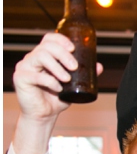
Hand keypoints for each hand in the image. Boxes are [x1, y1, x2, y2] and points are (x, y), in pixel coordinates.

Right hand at [12, 33, 104, 153]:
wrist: (45, 115)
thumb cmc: (57, 98)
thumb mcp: (74, 85)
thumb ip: (85, 75)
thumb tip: (99, 66)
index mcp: (44, 56)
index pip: (49, 39)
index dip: (61, 39)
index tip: (73, 48)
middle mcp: (33, 58)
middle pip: (47, 46)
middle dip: (63, 54)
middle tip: (74, 67)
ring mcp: (25, 67)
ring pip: (40, 56)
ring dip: (57, 67)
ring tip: (67, 79)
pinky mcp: (20, 78)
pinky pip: (35, 75)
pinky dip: (49, 81)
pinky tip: (57, 88)